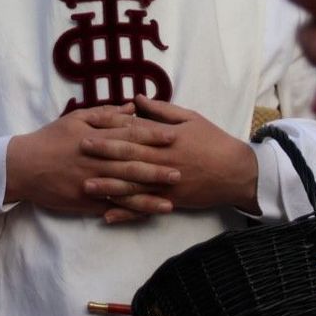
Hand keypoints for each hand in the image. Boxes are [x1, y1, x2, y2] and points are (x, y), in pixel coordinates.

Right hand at [6, 104, 176, 223]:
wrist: (23, 167)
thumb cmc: (51, 139)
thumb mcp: (76, 119)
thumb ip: (106, 115)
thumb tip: (132, 107)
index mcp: (96, 139)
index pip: (129, 136)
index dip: (153, 137)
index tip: (174, 137)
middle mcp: (96, 161)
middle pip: (131, 166)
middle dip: (157, 170)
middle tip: (181, 172)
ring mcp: (91, 183)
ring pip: (124, 191)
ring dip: (149, 197)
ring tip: (170, 201)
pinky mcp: (85, 201)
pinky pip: (111, 207)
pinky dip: (129, 212)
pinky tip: (146, 215)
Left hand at [78, 97, 258, 215]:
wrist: (236, 172)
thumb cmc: (213, 141)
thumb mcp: (190, 118)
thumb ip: (161, 111)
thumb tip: (136, 99)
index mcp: (166, 139)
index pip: (133, 134)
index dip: (110, 132)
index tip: (89, 130)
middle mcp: (163, 162)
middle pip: (128, 159)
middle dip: (103, 156)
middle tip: (79, 153)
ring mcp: (166, 184)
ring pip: (133, 186)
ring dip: (108, 187)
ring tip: (86, 186)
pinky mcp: (170, 201)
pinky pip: (145, 209)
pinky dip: (126, 213)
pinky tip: (108, 216)